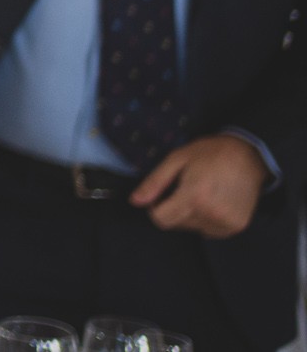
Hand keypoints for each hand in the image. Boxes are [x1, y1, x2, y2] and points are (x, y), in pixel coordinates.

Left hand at [130, 134, 269, 238]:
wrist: (249, 156)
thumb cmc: (209, 153)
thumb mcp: (176, 159)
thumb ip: (154, 182)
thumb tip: (134, 202)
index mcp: (194, 196)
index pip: (161, 220)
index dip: (155, 207)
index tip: (163, 193)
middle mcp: (211, 214)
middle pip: (176, 224)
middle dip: (174, 208)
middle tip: (187, 187)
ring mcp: (226, 223)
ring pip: (192, 228)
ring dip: (191, 215)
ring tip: (203, 192)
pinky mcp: (237, 227)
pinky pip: (209, 231)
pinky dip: (206, 220)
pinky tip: (214, 201)